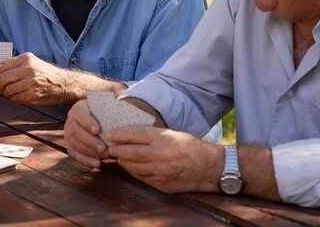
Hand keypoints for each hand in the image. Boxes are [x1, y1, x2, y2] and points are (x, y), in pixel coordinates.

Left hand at [0, 52, 77, 104]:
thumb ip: (14, 66)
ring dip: (6, 94)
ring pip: (8, 90)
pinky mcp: (34, 93)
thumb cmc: (44, 74)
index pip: (2, 66)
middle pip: (3, 79)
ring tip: (9, 94)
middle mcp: (29, 68)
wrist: (63, 84)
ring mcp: (32, 81)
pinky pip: (16, 98)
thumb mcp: (31, 63)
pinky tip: (16, 97)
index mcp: (26, 58)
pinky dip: (13, 99)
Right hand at [64, 99, 107, 167]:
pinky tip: (97, 163)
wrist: (101, 123)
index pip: (79, 113)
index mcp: (79, 108)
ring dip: (89, 151)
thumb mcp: (108, 108)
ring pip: (74, 144)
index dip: (87, 122)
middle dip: (90, 141)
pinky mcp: (70, 146)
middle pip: (76, 131)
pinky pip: (75, 154)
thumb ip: (111, 108)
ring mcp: (69, 134)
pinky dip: (86, 160)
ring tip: (104, 155)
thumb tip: (121, 109)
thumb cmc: (106, 114)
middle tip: (103, 148)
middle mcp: (71, 120)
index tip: (97, 130)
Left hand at [106, 126, 220, 193]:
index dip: (119, 134)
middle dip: (116, 149)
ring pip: (133, 167)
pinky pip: (141, 178)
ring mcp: (160, 172)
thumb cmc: (191, 147)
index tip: (110, 134)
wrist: (210, 167)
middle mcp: (160, 155)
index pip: (134, 134)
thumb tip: (130, 133)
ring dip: (123, 161)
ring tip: (118, 156)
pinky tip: (131, 167)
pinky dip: (134, 172)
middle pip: (129, 152)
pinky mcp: (161, 184)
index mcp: (163, 139)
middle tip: (110, 146)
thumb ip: (152, 135)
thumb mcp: (173, 133)